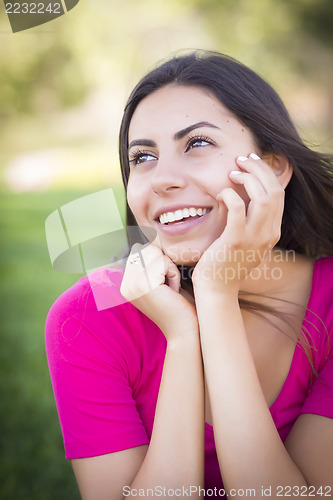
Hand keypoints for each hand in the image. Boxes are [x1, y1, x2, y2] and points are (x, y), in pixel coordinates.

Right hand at [120, 241, 198, 338]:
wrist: (186, 331)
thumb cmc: (181, 306)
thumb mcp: (164, 280)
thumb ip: (156, 262)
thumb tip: (153, 237)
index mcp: (128, 283)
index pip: (144, 251)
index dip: (161, 262)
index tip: (166, 284)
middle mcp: (125, 283)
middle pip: (149, 250)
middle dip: (165, 264)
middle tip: (170, 288)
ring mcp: (132, 284)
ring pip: (157, 254)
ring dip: (170, 269)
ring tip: (171, 290)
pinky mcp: (143, 285)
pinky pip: (164, 263)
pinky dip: (174, 275)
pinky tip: (173, 293)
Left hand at [192, 153, 284, 294]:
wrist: (217, 289)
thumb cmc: (226, 262)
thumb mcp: (246, 241)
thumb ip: (250, 222)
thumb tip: (240, 198)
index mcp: (272, 232)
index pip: (279, 194)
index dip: (266, 173)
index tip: (251, 163)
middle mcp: (268, 234)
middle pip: (274, 191)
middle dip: (259, 169)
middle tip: (241, 160)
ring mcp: (254, 238)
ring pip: (262, 197)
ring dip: (248, 178)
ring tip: (232, 172)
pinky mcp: (235, 241)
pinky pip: (238, 208)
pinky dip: (230, 195)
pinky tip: (221, 194)